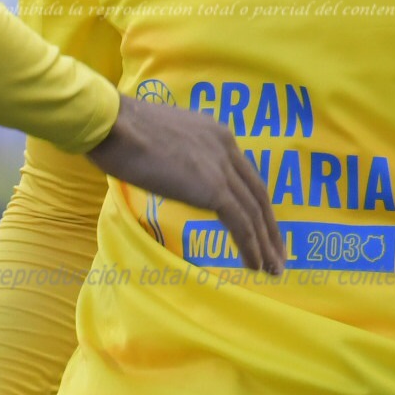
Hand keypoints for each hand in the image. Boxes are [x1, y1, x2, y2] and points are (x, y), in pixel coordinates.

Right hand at [84, 94, 283, 275]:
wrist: (116, 126)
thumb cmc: (122, 130)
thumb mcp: (161, 138)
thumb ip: (178, 155)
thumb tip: (174, 171)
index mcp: (217, 134)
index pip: (244, 174)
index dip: (255, 202)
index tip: (260, 224)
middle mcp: (227, 148)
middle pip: (258, 194)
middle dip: (270, 227)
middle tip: (278, 253)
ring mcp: (222, 168)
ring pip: (255, 213)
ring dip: (266, 244)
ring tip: (272, 269)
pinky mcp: (213, 189)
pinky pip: (241, 224)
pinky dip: (251, 247)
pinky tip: (254, 266)